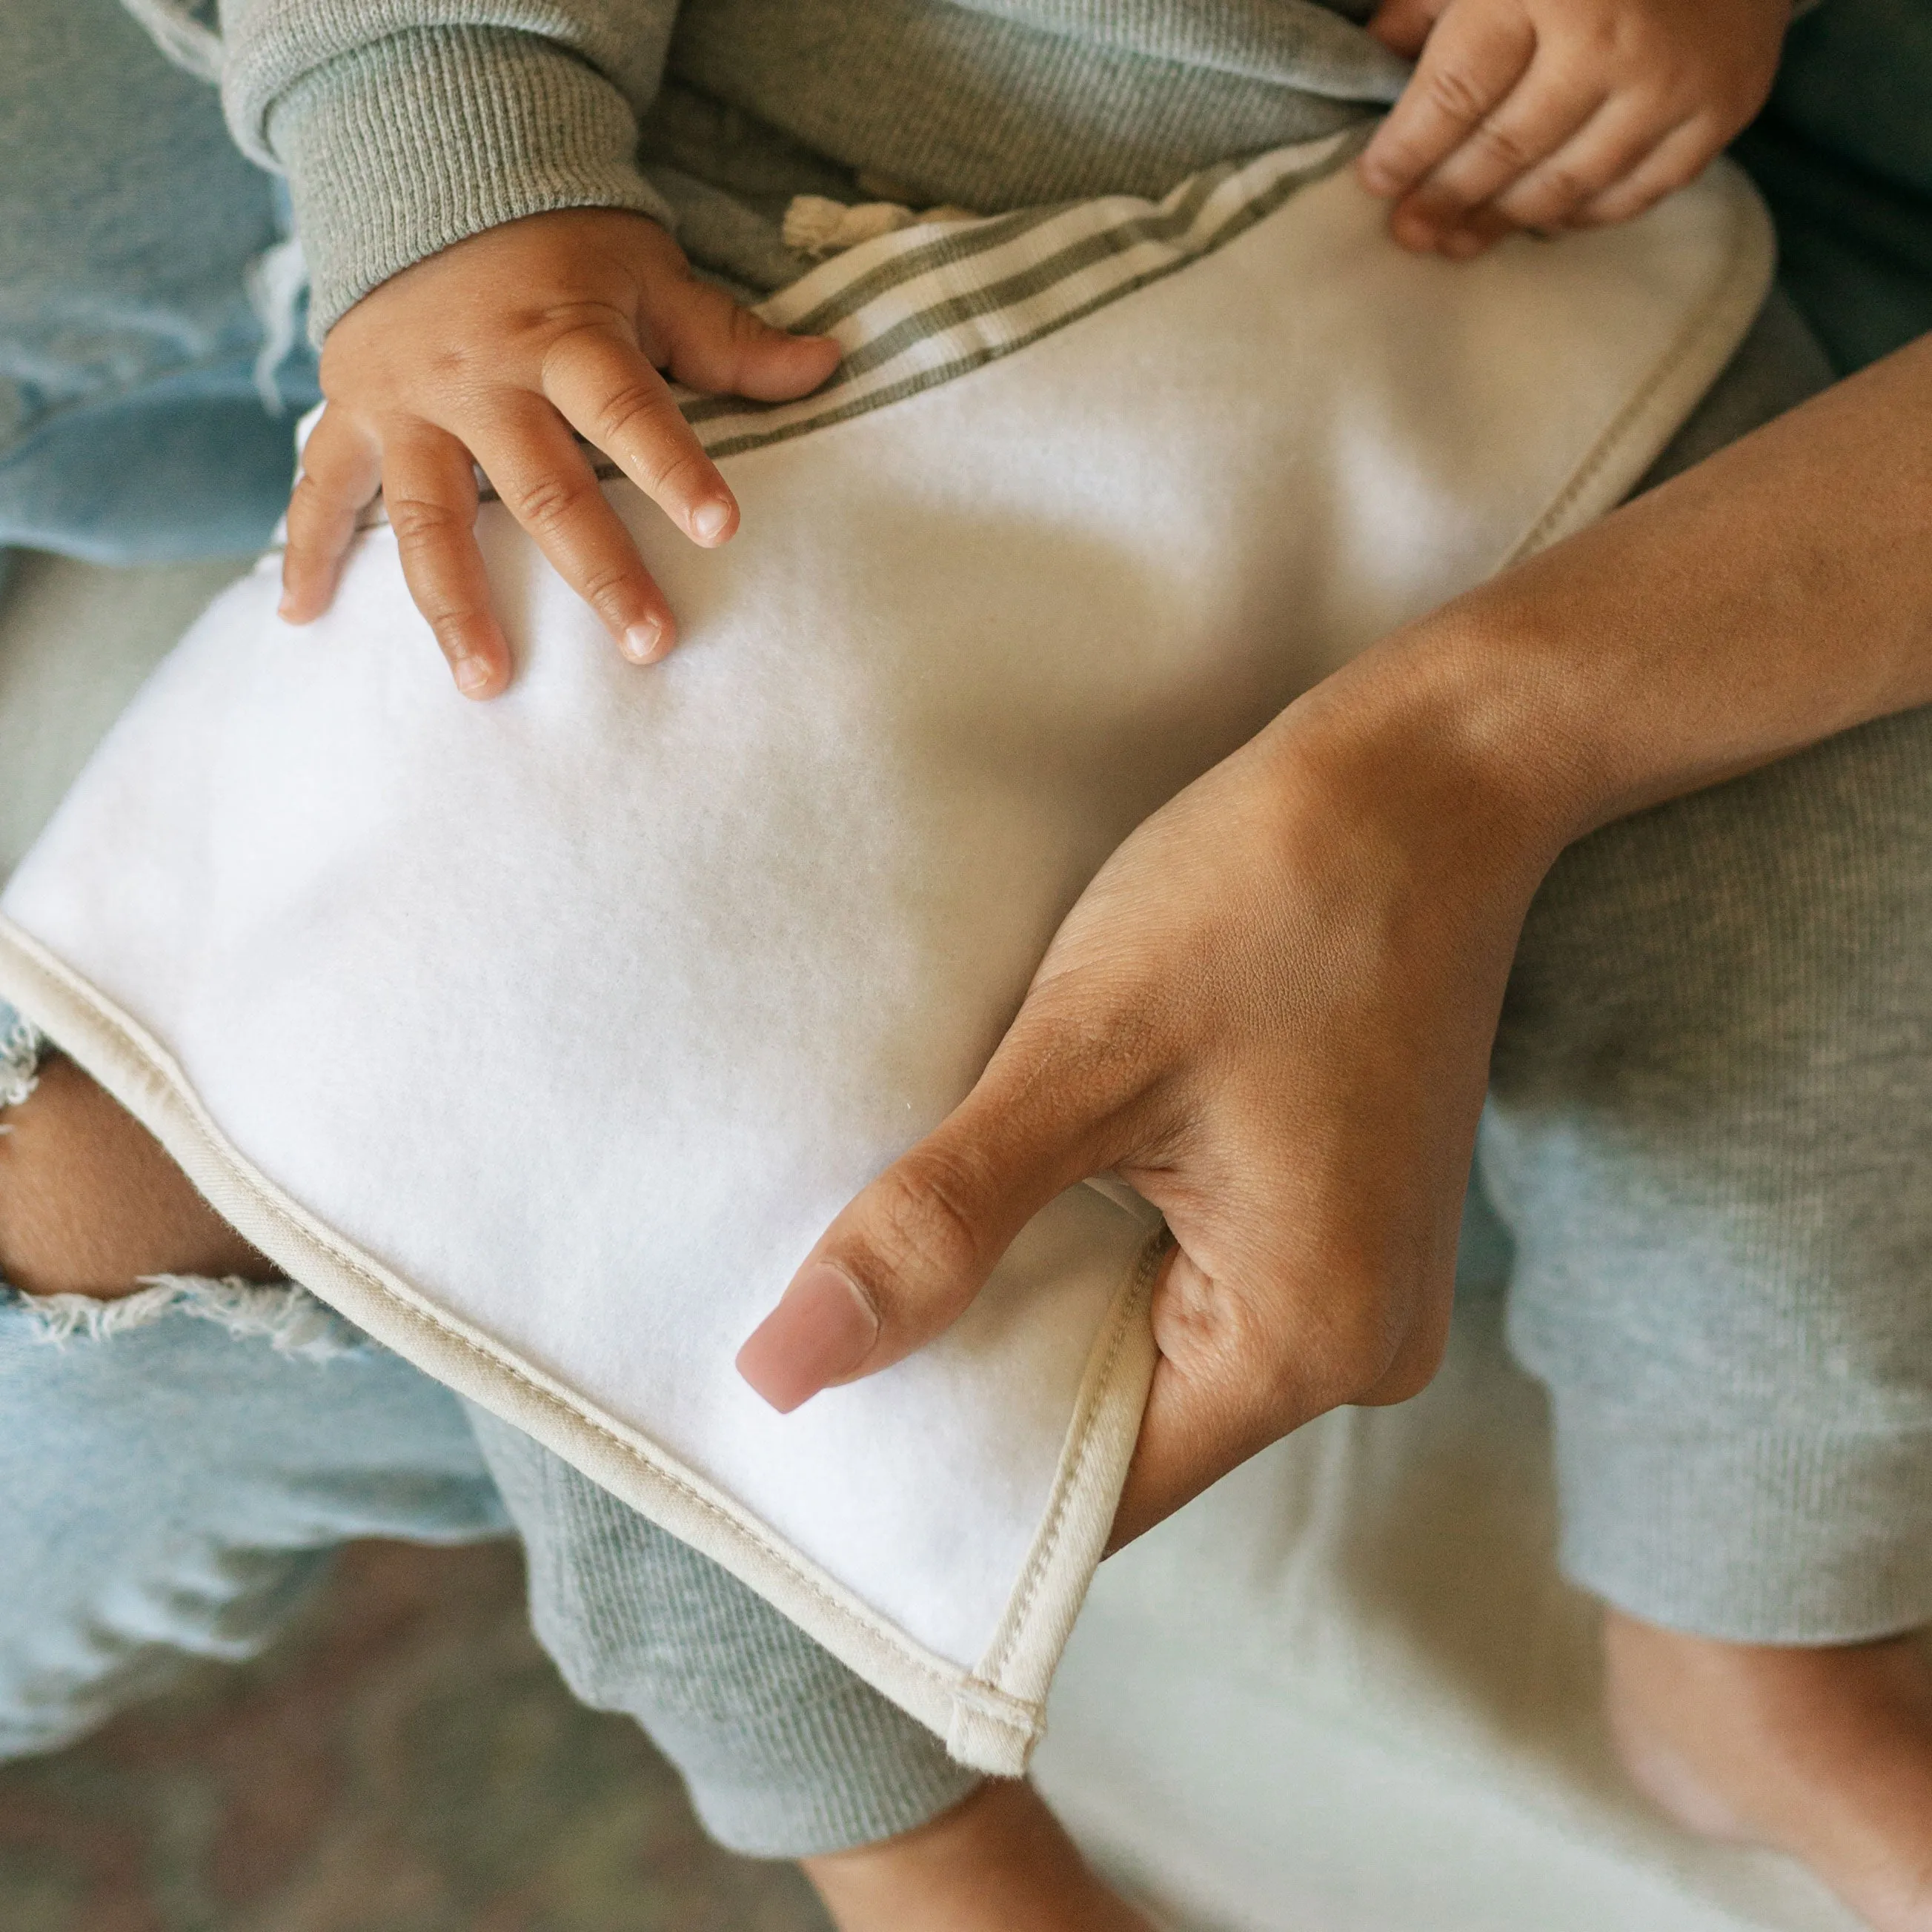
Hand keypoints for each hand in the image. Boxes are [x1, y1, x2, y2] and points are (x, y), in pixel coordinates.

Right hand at [280, 209, 841, 696]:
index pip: (629, 408)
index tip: (723, 528)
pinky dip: (306, 553)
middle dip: (597, 572)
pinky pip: (321, 489)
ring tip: (489, 682)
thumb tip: (827, 365)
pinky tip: (300, 622)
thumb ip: (727, 337)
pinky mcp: (351, 412)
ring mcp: (408, 402)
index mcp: (564, 335)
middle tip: (649, 646)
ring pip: (430, 517)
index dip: (677, 467)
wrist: (428, 167)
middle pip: (543, 488)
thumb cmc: (560, 244)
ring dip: (456, 604)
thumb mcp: (647, 273)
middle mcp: (481, 376)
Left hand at [736, 658, 1561, 1545]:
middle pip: (1123, 1424)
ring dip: (1041, 1293)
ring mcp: (1361, 1280)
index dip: (951, 1462)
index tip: (825, 1420)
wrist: (1428, 773)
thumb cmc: (1268, 895)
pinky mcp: (1344, 1216)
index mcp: (1307, 1339)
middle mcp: (1357, 1345)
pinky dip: (1102, 1241)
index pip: (1091, 1488)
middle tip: (838, 1312)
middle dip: (986, 1370)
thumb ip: (937, 1225)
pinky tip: (1024, 1181)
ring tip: (920, 1237)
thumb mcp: (1080, 1060)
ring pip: (1151, 1344)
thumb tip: (784, 1371)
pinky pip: (1196, 1278)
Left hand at [1356, 0, 1788, 256]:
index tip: (1376, 181)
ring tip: (1460, 240)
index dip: (1408, 147)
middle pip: (1505, 149)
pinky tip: (1542, 220)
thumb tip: (1376, 54)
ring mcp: (1672, 81)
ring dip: (1504, 221)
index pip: (1456, 92)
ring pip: (1565, 185)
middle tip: (1410, 233)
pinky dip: (1581, 213)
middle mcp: (1610, 39)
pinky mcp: (1722, 108)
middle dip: (1447, 198)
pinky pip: (1634, 192)